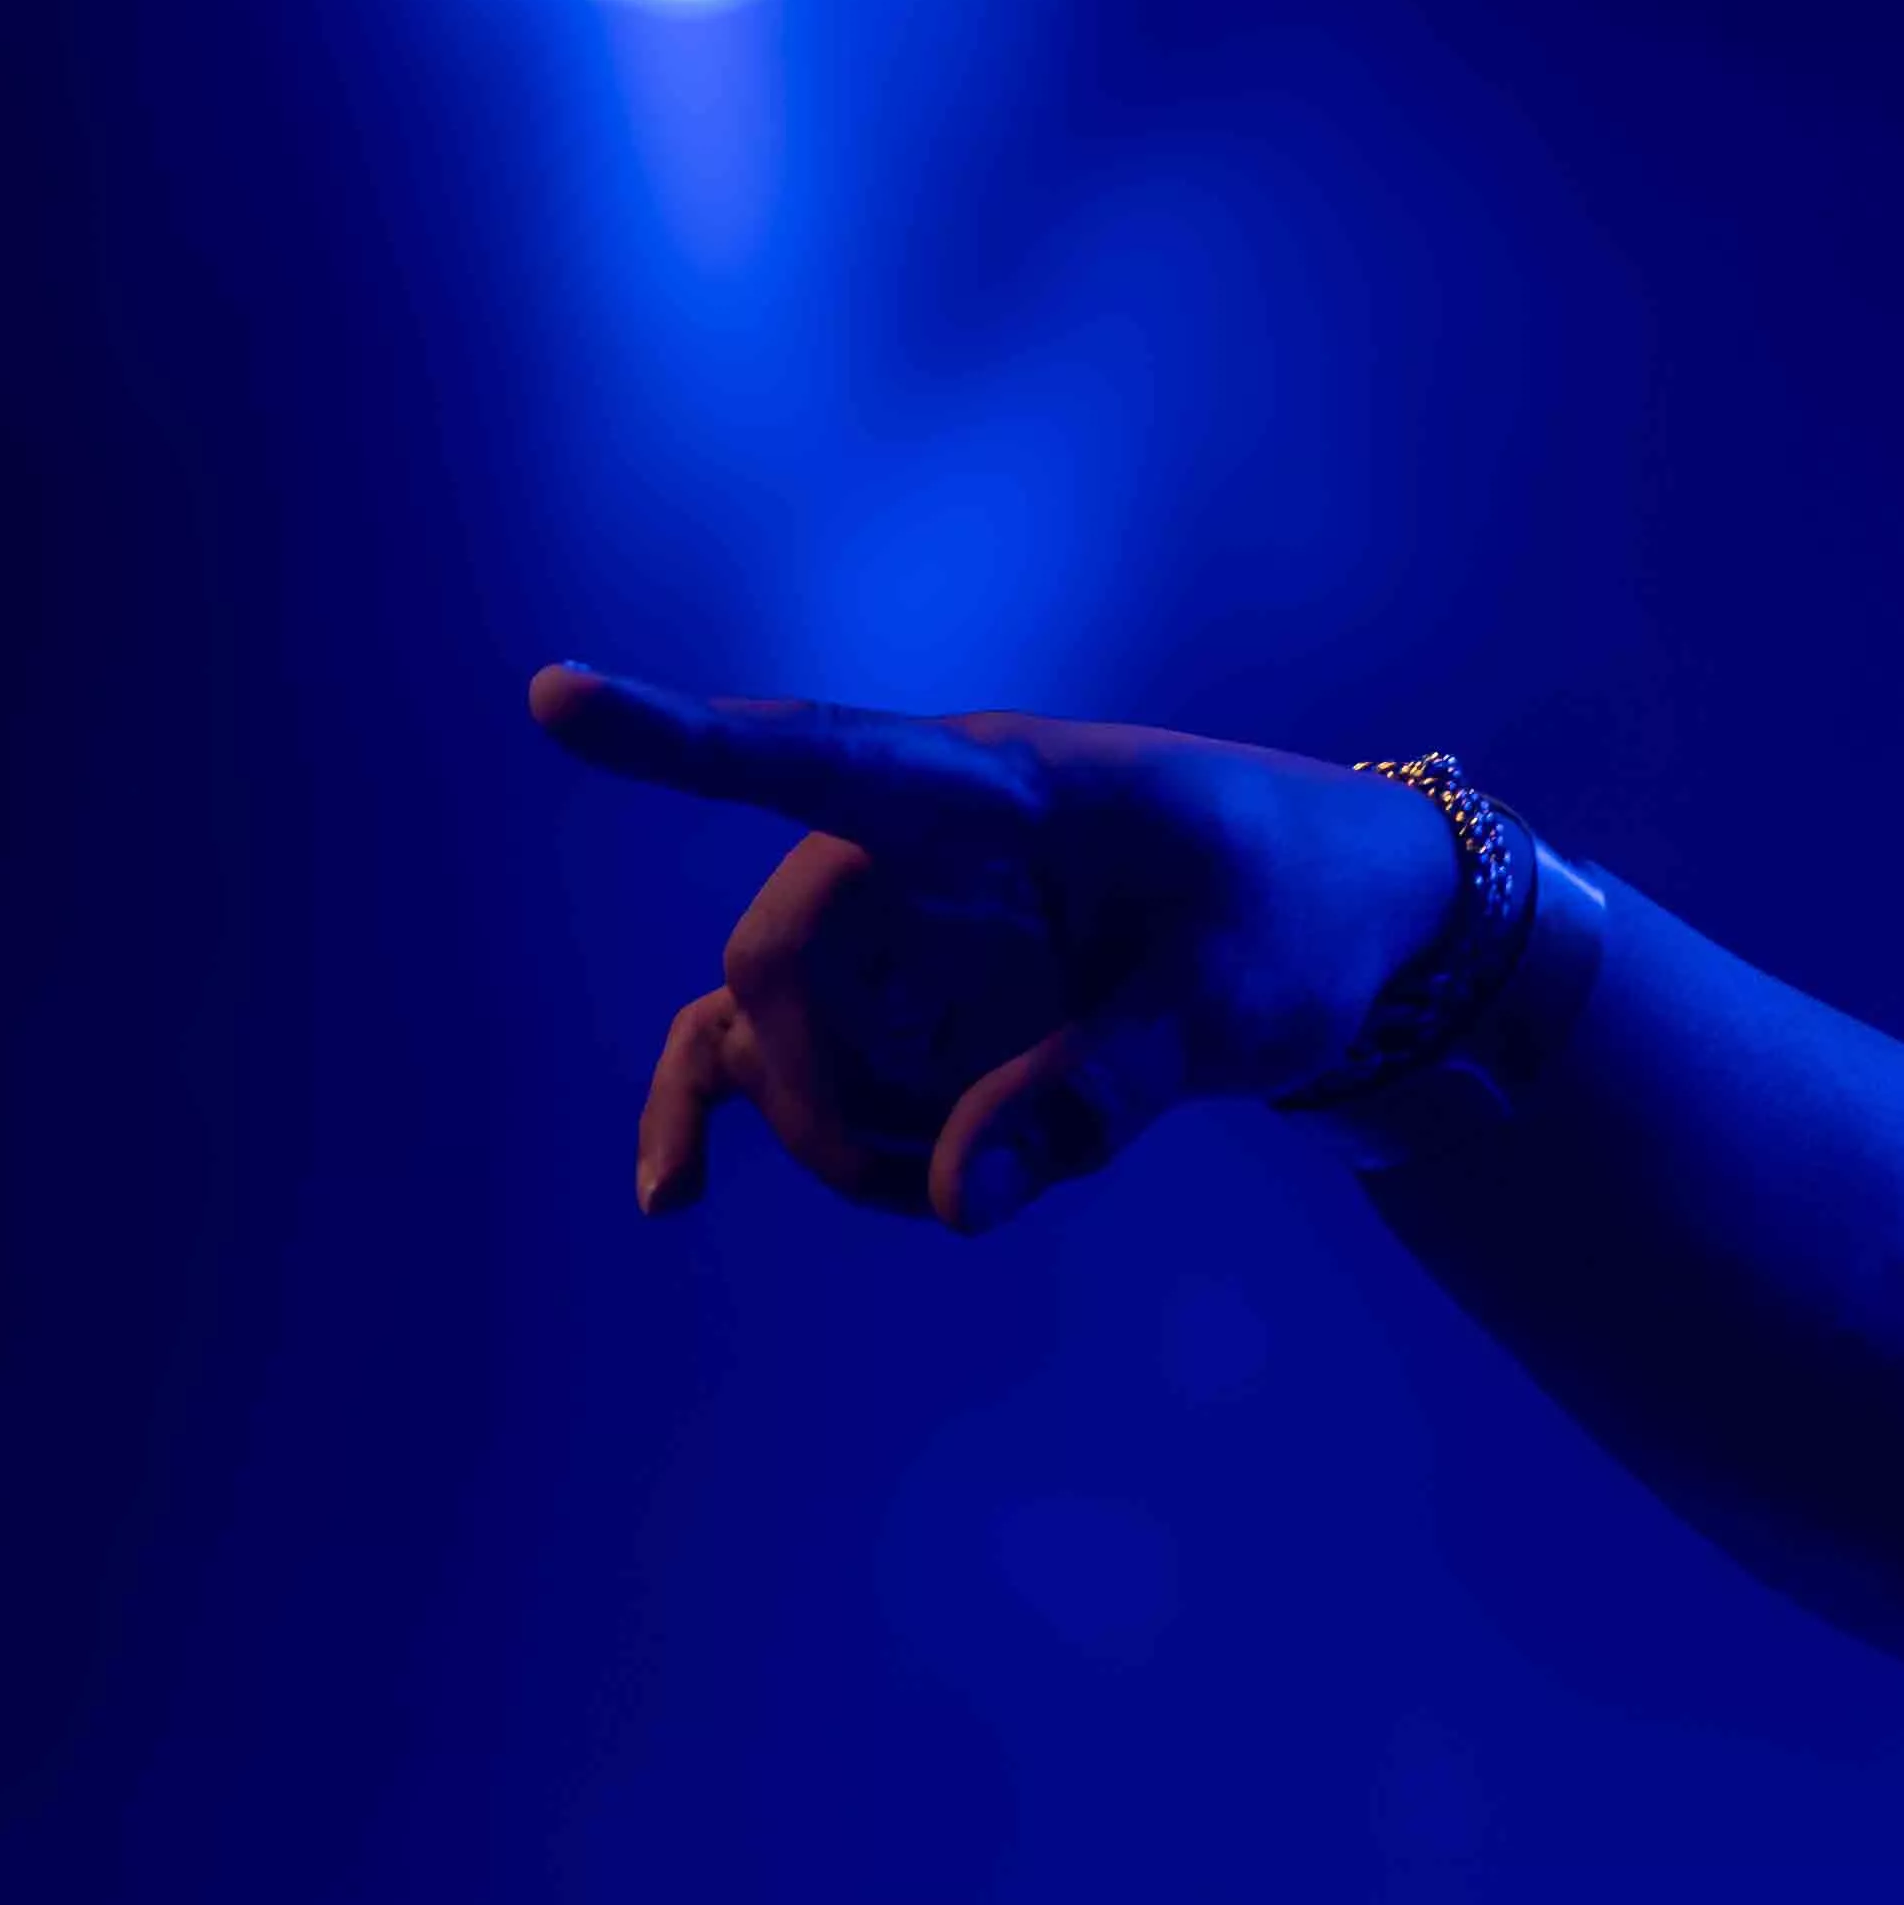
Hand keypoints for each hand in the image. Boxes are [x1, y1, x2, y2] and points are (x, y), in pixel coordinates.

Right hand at [526, 665, 1468, 1231]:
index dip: (686, 740)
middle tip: (939, 1186)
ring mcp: (903, 915)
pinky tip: (672, 1192)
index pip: (825, 758)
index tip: (556, 700)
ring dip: (841, 1126)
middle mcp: (920, 838)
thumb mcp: (1237, 1004)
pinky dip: (749, 1115)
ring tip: (957, 1187)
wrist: (1347, 907)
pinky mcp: (908, 984)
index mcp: (1004, 790)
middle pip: (789, 961)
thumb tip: (954, 1204)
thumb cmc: (1299, 915)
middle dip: (828, 1091)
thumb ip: (1101, 1092)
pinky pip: (782, 1044)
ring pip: (785, 1027)